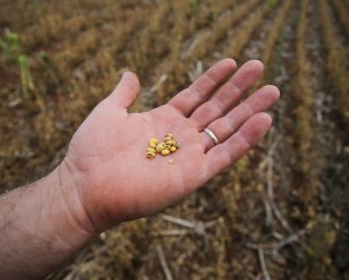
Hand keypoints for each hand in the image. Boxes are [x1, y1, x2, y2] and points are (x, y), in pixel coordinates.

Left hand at [63, 59, 279, 232]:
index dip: (213, 79)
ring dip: (250, 111)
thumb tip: (130, 74)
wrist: (86, 186)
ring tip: (272, 91)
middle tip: (260, 68)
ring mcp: (189, 155)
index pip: (195, 95)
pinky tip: (264, 120)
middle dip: (239, 89)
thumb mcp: (109, 111)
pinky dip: (246, 139)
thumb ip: (124, 93)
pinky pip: (225, 155)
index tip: (231, 62)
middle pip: (216, 109)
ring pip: (227, 129)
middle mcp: (179, 136)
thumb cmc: (92, 150)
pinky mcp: (194, 176)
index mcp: (162, 120)